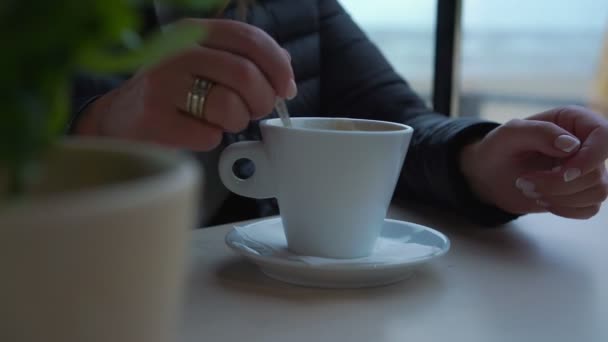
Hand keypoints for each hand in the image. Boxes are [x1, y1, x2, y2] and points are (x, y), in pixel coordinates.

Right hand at [76, 19, 296, 150]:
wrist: (120, 118)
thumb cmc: (175, 91)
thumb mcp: (205, 62)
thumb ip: (244, 58)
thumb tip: (285, 70)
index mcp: (193, 31)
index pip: (250, 38)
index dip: (278, 66)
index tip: (285, 88)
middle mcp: (176, 52)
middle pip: (246, 75)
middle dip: (262, 100)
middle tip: (255, 110)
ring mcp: (162, 84)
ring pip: (230, 107)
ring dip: (237, 122)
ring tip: (221, 120)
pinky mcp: (155, 119)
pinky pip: (209, 136)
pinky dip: (211, 139)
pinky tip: (194, 131)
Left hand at [460, 106, 607, 218]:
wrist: (489, 175)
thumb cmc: (498, 148)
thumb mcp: (509, 134)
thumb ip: (539, 132)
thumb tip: (572, 145)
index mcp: (574, 121)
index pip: (604, 136)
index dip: (590, 158)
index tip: (563, 172)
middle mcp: (587, 144)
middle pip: (597, 172)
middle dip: (558, 184)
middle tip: (523, 182)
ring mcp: (587, 170)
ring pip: (598, 192)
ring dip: (559, 197)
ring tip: (528, 189)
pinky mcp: (582, 193)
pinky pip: (590, 208)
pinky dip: (564, 209)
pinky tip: (542, 200)